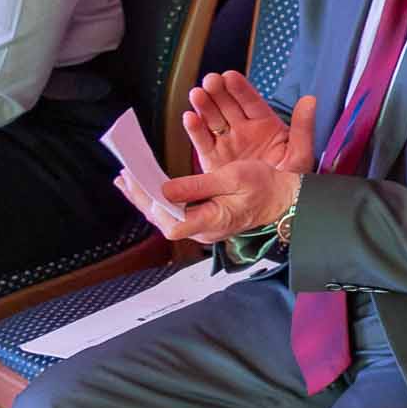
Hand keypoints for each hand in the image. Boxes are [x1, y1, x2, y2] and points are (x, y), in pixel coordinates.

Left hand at [133, 158, 299, 245]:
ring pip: (165, 217)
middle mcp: (203, 230)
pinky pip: (173, 212)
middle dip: (139, 198)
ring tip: (126, 181)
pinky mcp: (203, 219)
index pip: (171, 223)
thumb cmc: (263, 187)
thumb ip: (197, 186)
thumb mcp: (232, 179)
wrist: (283, 198)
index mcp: (212, 222)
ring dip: (145, 198)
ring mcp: (202, 227)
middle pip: (162, 220)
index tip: (139, 183)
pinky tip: (148, 188)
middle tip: (123, 177)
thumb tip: (165, 190)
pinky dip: (158, 199)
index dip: (153, 205)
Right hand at [182, 74, 315, 175]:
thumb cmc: (292, 179)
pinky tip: (189, 117)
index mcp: (265, 125)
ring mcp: (228, 143)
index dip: (240, 89)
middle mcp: (244, 130)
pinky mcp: (213, 159)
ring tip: (197, 94)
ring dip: (204, 106)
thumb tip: (310, 100)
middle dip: (218, 92)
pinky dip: (195, 129)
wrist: (275, 205)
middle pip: (228, 106)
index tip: (229, 76)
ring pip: (213, 120)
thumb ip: (303, 126)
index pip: (251, 102)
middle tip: (210, 81)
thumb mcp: (301, 152)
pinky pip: (203, 142)